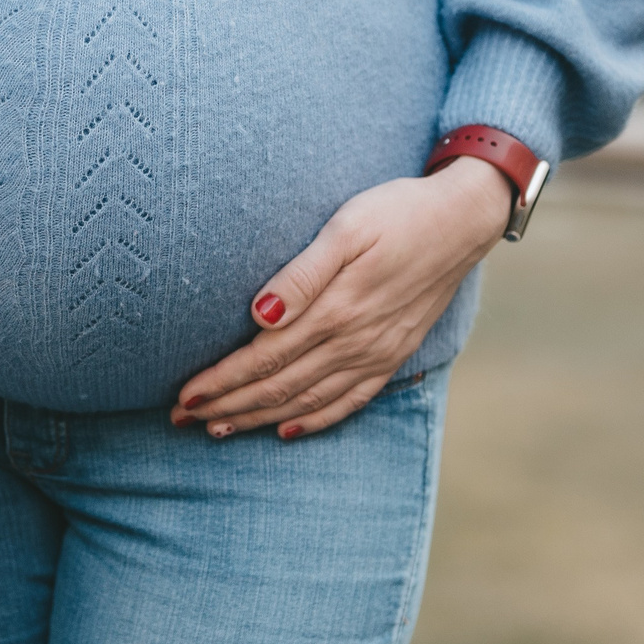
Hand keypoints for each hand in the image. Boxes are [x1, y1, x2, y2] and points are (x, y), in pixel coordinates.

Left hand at [172, 160, 515, 440]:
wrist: (463, 220)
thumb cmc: (397, 212)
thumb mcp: (346, 227)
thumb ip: (301, 275)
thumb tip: (258, 316)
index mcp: (336, 311)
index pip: (263, 357)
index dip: (221, 381)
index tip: (183, 395)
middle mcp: (355, 342)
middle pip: (278, 386)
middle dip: (227, 405)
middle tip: (180, 419)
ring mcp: (376, 353)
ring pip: (307, 400)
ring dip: (259, 418)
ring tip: (218, 429)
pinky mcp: (393, 354)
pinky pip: (350, 401)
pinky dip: (315, 420)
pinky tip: (288, 430)